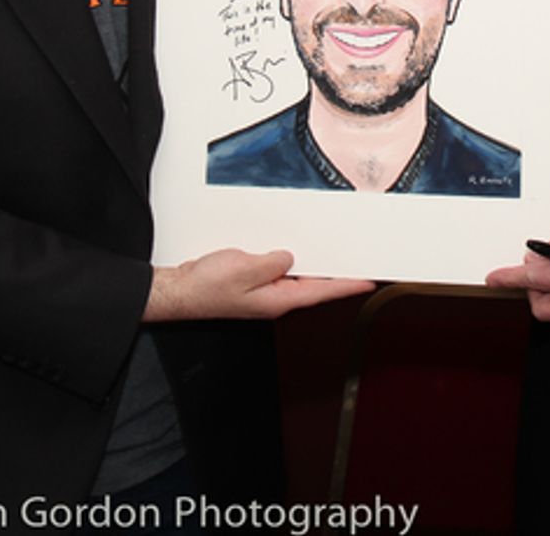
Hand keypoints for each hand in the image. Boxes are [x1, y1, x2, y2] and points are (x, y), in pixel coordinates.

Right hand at [143, 249, 373, 321]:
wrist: (179, 291)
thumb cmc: (205, 287)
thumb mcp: (243, 269)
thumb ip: (272, 262)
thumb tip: (289, 257)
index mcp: (278, 300)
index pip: (322, 292)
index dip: (348, 285)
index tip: (370, 281)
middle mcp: (275, 298)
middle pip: (315, 285)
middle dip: (337, 273)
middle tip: (358, 260)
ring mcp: (265, 291)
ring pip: (298, 277)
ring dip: (314, 264)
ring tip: (334, 251)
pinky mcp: (254, 281)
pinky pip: (280, 269)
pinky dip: (292, 259)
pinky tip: (295, 249)